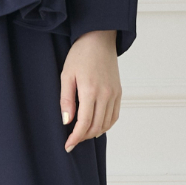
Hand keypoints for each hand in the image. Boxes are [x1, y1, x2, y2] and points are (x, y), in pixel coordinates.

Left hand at [60, 30, 121, 151]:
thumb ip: (66, 99)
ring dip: (94, 133)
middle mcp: (105, 95)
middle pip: (96, 126)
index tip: (68, 145)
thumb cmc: (80, 55)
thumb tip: (67, 121)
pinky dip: (106, 125)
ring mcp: (114, 94)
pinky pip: (114, 115)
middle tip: (72, 140)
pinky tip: (96, 126)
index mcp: (90, 91)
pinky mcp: (119, 92)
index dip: (75, 137)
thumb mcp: (66, 75)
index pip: (84, 123)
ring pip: (106, 124)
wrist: (99, 39)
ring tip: (82, 134)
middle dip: (83, 137)